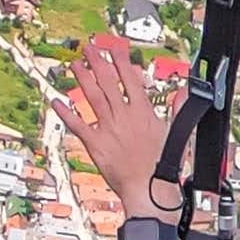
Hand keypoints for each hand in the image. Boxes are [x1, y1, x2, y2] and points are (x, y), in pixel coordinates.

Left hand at [60, 31, 173, 218]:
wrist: (150, 190)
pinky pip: (77, 125)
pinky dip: (66, 113)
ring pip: (92, 97)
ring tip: (75, 64)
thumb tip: (183, 92)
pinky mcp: (95, 144)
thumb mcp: (178, 135)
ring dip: (82, 79)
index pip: (130, 80)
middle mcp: (123, 116)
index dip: (121, 61)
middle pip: (108, 83)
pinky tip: (57, 102)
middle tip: (88, 48)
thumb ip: (178, 109)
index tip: (115, 48)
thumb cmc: (165, 168)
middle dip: (97, 63)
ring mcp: (108, 129)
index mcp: (143, 113)